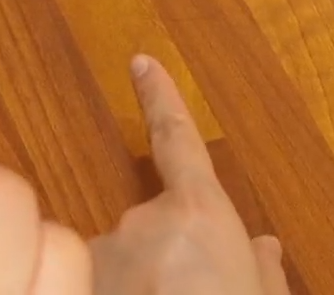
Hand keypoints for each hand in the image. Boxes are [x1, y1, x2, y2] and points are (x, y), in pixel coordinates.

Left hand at [89, 54, 291, 294]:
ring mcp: (99, 255)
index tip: (140, 62)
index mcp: (198, 217)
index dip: (161, 101)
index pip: (176, 142)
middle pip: (150, 233)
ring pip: (117, 267)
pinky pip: (90, 286)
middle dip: (167, 268)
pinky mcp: (71, 282)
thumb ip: (260, 271)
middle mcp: (139, 224)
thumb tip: (262, 243)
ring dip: (136, 291)